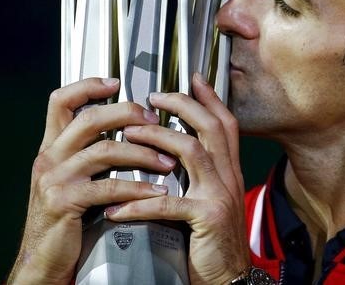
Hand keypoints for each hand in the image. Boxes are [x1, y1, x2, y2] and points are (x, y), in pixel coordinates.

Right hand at [8, 77, 175, 284]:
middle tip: (156, 121)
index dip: (87, 85)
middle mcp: (49, 156)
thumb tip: (123, 129)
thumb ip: (87, 152)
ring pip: (105, 150)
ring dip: (143, 154)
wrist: (41, 261)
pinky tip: (157, 192)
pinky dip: (137, 188)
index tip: (116, 82)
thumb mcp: (69, 178)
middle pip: (89, 118)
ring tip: (168, 161)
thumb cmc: (63, 219)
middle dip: (127, 114)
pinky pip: (109, 186)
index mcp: (51, 146)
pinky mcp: (65, 202)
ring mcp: (55, 178)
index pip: (60, 100)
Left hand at [104, 73, 249, 284]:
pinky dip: (139, 203)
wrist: (229, 280)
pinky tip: (115, 208)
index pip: (225, 124)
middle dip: (182, 105)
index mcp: (229, 172)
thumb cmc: (213, 243)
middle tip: (153, 96)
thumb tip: (170, 156)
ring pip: (191, 150)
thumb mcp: (210, 202)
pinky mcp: (207, 217)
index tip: (193, 79)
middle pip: (212, 126)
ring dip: (157, 138)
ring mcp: (220, 195)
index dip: (210, 98)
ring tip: (128, 134)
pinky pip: (168, 201)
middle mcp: (229, 177)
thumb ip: (198, 177)